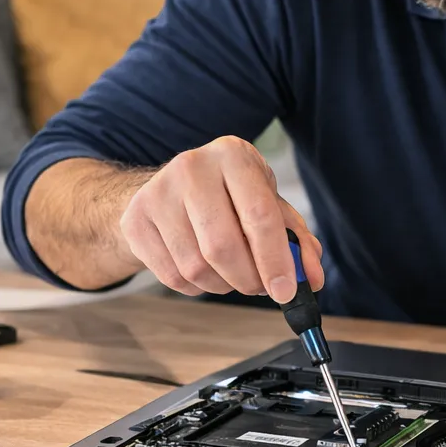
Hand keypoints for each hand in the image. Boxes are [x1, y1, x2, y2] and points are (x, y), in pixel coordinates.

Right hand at [119, 135, 323, 301]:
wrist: (168, 189)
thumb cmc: (230, 198)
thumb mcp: (269, 205)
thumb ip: (297, 241)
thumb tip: (310, 279)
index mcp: (233, 155)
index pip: (259, 215)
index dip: (275, 260)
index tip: (286, 291)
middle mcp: (192, 167)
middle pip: (222, 246)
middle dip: (248, 279)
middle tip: (260, 287)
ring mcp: (156, 193)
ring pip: (196, 267)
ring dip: (223, 285)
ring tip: (232, 274)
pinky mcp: (135, 220)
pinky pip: (172, 276)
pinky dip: (196, 287)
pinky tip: (203, 269)